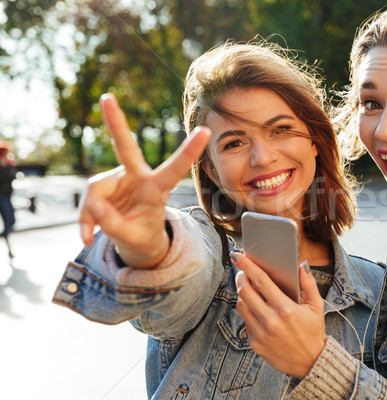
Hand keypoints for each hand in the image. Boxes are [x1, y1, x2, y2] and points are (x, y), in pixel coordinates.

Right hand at [78, 93, 209, 267]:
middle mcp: (138, 177)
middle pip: (126, 148)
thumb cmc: (142, 236)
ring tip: (90, 236)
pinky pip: (88, 202)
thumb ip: (114, 224)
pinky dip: (85, 220)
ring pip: (95, 190)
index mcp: (158, 189)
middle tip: (107, 98)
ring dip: (89, 215)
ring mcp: (119, 179)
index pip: (175, 168)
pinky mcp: (103, 186)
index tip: (205, 131)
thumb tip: (93, 204)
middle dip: (115, 123)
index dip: (189, 151)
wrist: (136, 241)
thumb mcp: (133, 238)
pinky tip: (88, 235)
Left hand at [232, 252, 325, 378]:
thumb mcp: (316, 306)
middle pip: (245, 291)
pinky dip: (249, 312)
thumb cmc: (313, 332)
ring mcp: (261, 333)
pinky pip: (245, 322)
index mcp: (286, 308)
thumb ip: (309, 284)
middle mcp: (271, 320)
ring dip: (242, 294)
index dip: (248, 266)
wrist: (310, 362)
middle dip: (241, 277)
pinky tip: (257, 310)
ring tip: (249, 289)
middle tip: (243, 272)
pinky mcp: (255, 343)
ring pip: (241, 306)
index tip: (238, 256)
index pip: (261, 281)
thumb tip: (301, 265)